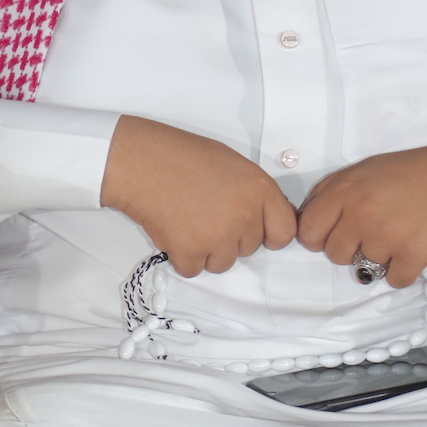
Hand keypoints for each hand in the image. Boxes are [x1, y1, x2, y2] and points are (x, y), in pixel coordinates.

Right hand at [101, 115, 296, 275]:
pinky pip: (194, 269)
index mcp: (260, 189)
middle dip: (230, 238)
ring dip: (206, 250)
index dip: (269, 234)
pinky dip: (182, 256)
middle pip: (249, 249)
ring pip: (223, 263)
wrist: (142, 161)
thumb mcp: (234, 165)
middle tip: (206, 212)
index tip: (254, 230)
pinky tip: (174, 230)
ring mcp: (218, 237)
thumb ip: (255, 194)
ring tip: (189, 220)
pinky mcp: (190, 252)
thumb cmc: (185, 156)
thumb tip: (265, 221)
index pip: (284, 232)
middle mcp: (245, 216)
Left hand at [295, 136, 426, 287]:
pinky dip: (403, 270)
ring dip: (381, 257)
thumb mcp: (364, 170)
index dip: (320, 236)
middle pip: (334, 255)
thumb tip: (308, 224)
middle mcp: (362, 213)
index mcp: (345, 190)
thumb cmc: (410, 173)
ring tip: (400, 232)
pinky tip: (413, 246)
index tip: (336, 233)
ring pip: (364, 269)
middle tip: (374, 231)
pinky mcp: (414, 255)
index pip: (309, 232)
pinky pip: (393, 281)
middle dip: (350, 248)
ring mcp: (388, 236)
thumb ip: (332, 193)